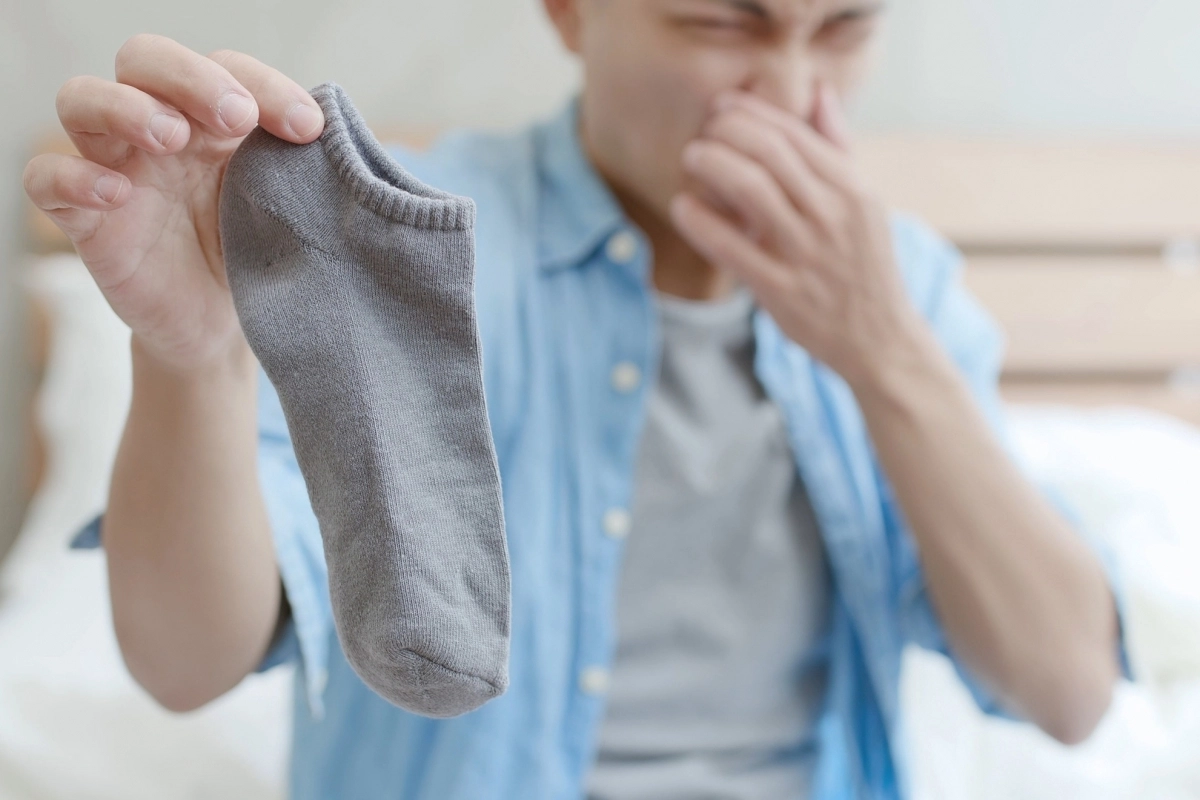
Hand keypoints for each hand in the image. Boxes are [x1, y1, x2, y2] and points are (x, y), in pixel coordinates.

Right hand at [22, 34, 324, 372]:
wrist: (222, 327)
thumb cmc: (254, 253)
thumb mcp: (285, 207)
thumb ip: (298, 168)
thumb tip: (326, 134)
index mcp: (213, 118)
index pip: (226, 68)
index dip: (265, 85)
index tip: (308, 128)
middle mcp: (159, 130)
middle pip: (144, 59)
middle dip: (190, 77)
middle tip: (235, 117)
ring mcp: (115, 166)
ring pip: (82, 100)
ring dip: (126, 107)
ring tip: (171, 137)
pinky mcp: (83, 216)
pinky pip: (47, 179)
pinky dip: (72, 177)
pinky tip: (117, 193)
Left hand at [669, 82, 927, 390]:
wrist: (881, 340)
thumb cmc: (864, 267)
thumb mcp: (865, 205)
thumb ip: (839, 149)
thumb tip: (819, 94)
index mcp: (853, 191)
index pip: (796, 134)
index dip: (752, 113)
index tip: (722, 106)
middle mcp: (834, 216)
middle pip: (771, 152)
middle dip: (728, 132)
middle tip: (702, 133)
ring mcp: (808, 254)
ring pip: (752, 190)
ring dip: (712, 164)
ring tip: (691, 158)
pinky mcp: (783, 291)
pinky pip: (733, 248)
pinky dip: (702, 222)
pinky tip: (683, 206)